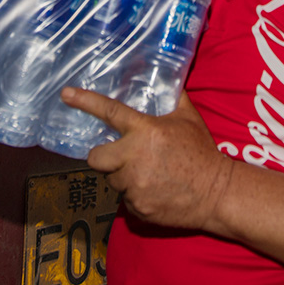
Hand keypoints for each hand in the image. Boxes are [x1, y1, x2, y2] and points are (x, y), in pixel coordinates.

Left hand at [61, 87, 234, 230]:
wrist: (217, 194)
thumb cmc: (202, 153)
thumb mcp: (188, 118)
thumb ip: (174, 97)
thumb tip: (169, 77)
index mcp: (145, 131)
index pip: (108, 112)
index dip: (85, 101)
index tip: (66, 94)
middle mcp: (134, 157)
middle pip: (96, 157)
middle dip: (104, 156)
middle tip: (120, 156)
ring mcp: (135, 185)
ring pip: (112, 179)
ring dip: (122, 176)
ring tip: (147, 173)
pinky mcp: (138, 207)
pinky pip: (125, 199)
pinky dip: (135, 195)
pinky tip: (153, 190)